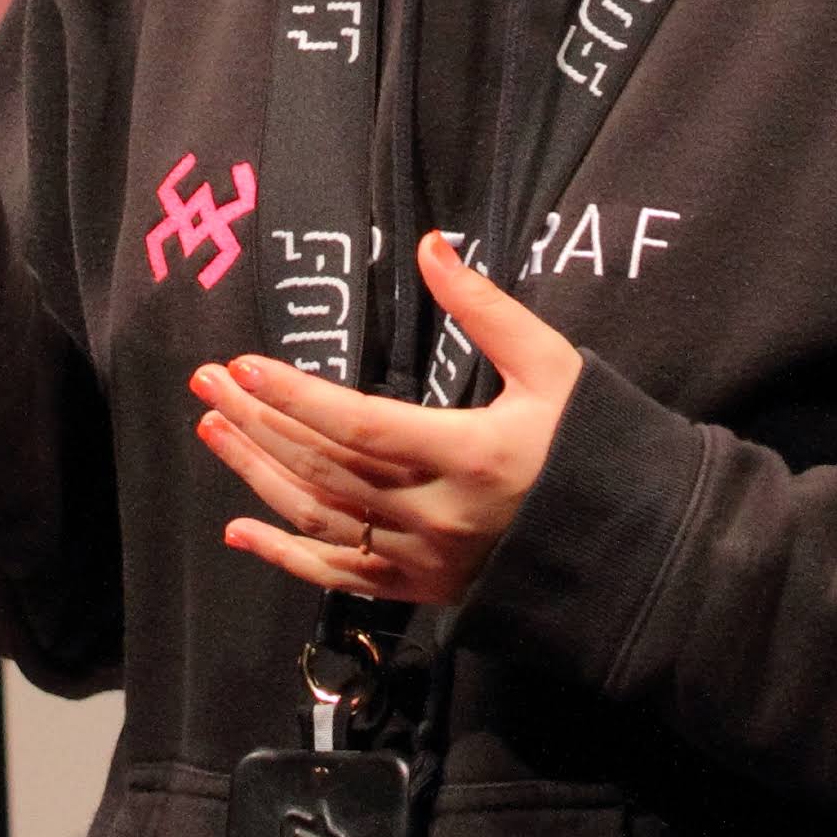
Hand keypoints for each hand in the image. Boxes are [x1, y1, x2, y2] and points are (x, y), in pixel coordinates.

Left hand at [194, 232, 577, 606]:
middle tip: (207, 381)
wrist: (629, 552)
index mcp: (471, 456)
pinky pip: (338, 577)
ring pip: (319, 518)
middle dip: (259, 421)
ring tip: (212, 428)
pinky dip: (284, 556)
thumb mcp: (552, 368)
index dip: (297, 398)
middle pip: (324, 467)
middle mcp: (436, 516)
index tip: (244, 366)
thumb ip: (486, 309)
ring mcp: (423, 561)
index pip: (360, 426)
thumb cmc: (593, 448)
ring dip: (258, 473)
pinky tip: (239, 530)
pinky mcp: (419, 590)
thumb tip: (431, 246)